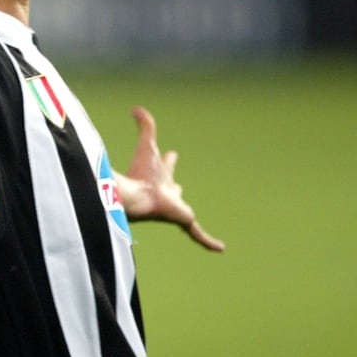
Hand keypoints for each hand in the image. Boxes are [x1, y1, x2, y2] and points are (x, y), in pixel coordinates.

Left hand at [119, 106, 224, 251]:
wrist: (136, 199)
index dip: (167, 160)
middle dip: (174, 186)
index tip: (172, 153)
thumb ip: (144, 126)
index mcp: (158, 178)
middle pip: (174, 189)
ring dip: (187, 218)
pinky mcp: (184, 221)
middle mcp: (167, 194)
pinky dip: (209, 242)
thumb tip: (136, 107)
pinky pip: (198, 235)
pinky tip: (221, 249)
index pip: (165, 167)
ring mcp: (175, 210)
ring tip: (191, 221)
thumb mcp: (147, 145)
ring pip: (183, 214)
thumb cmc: (139, 174)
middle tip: (177, 185)